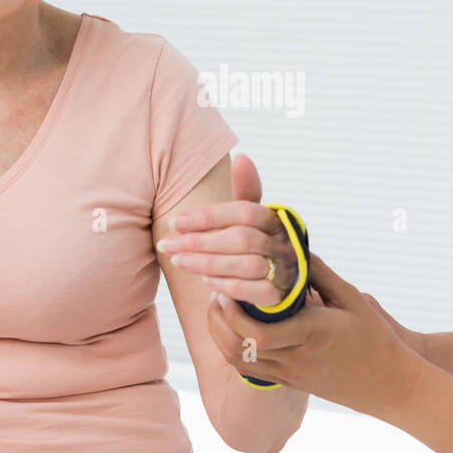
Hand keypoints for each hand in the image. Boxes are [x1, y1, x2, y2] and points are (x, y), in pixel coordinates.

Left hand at [156, 153, 319, 309]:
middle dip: (200, 242)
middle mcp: (283, 242)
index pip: (243, 211)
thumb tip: (242, 158)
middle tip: (167, 245)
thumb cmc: (257, 244)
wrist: (279, 282)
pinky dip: (227, 285)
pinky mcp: (280, 294)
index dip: (208, 216)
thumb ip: (244, 191)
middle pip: (241, 239)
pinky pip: (254, 290)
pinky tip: (204, 282)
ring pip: (246, 264)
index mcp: (274, 219)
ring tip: (178, 261)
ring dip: (207, 263)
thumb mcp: (251, 219)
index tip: (173, 222)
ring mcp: (285, 269)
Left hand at [206, 251, 422, 416]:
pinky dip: (234, 350)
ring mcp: (290, 375)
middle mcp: (295, 359)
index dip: (232, 313)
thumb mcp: (352, 299)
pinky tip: (235, 329)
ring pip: (239, 363)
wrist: (389, 385)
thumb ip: (320, 273)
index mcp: (309, 335)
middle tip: (215, 291)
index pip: (256, 332)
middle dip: (218, 320)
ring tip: (219, 307)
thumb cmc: (375, 338)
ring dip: (221, 335)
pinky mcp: (290, 384)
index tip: (225, 287)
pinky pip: (250, 372)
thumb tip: (294, 245)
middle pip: (239, 348)